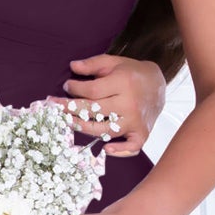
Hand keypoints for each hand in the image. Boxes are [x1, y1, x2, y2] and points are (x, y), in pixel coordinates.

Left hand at [50, 52, 166, 155]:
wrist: (159, 84)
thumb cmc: (132, 73)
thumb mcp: (114, 62)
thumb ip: (93, 63)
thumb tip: (72, 66)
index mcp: (124, 83)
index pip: (92, 90)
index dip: (75, 89)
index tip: (66, 87)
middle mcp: (130, 104)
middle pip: (94, 111)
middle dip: (71, 109)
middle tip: (55, 107)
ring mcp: (136, 121)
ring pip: (105, 130)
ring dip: (83, 129)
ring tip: (68, 122)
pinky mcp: (142, 133)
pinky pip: (131, 148)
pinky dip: (120, 152)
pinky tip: (105, 149)